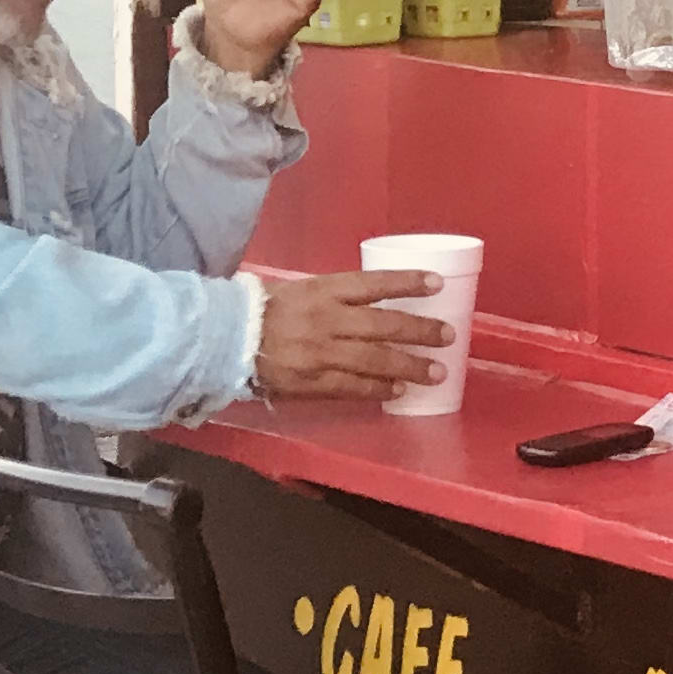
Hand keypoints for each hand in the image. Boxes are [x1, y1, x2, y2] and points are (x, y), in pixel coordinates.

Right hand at [257, 270, 453, 399]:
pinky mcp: (311, 381)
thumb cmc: (262, 310)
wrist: (223, 340)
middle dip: (420, 330)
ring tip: (437, 372)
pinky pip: (352, 386)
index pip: (373, 283)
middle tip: (449, 335)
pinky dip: (378, 389)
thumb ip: (333, 295)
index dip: (407, 282)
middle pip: (384, 324)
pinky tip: (398, 391)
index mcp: (321, 290)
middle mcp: (326, 319)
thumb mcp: (297, 289)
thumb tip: (373, 300)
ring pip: (375, 359)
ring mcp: (320, 352)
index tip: (437, 283)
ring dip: (410, 366)